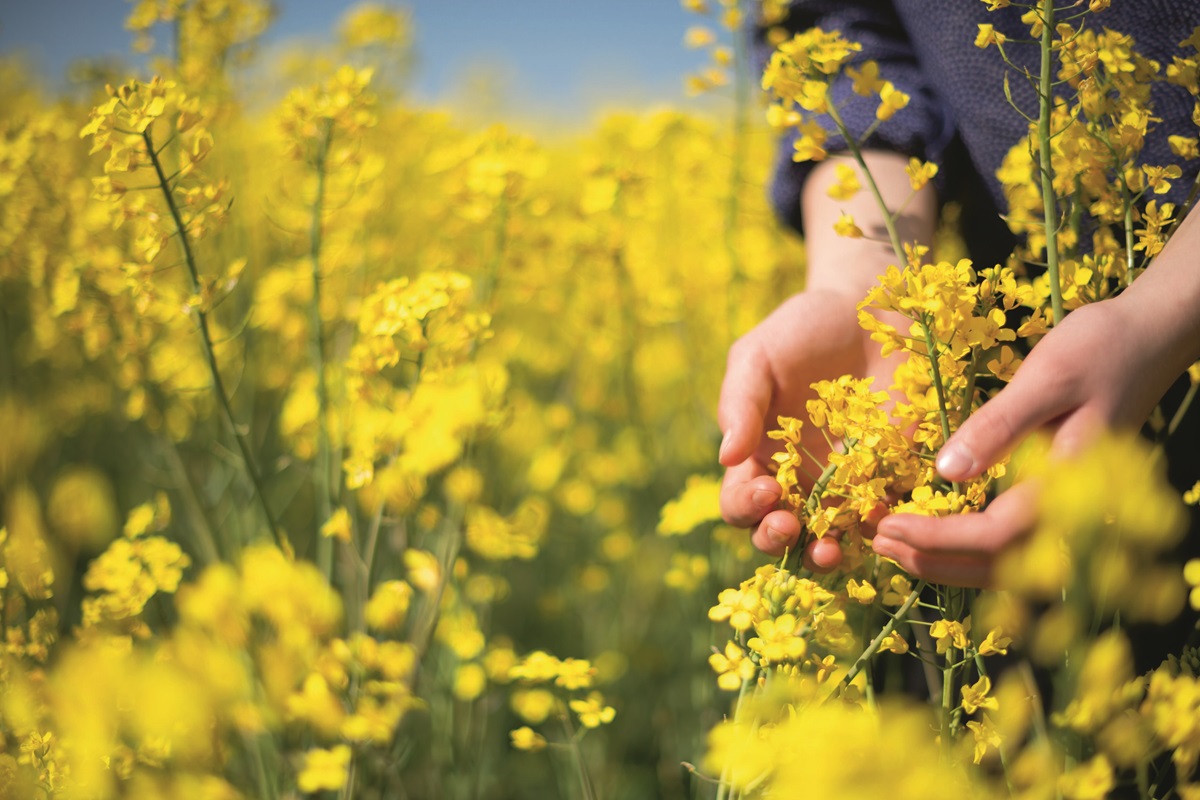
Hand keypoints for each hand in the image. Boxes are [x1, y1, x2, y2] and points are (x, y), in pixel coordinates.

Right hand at [718, 151, 936, 567]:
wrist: (871, 309)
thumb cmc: (801, 330)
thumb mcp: (758, 355)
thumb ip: (739, 402)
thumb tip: (726, 457)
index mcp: (759, 459)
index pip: (741, 502)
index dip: (746, 507)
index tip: (763, 491)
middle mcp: (800, 483)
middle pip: (781, 534)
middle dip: (779, 540)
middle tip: (789, 526)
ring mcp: (848, 487)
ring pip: (831, 540)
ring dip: (826, 553)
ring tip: (830, 550)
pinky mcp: (895, 479)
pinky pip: (888, 517)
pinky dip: (883, 528)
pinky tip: (884, 521)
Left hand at [873, 294, 1191, 586]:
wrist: (1149, 337)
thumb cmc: (1099, 348)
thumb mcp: (1045, 377)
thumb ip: (999, 426)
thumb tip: (947, 474)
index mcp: (1072, 484)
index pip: (995, 535)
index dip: (937, 539)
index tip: (887, 524)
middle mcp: (1076, 510)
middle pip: (999, 565)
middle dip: (932, 560)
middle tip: (877, 542)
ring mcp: (1073, 510)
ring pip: (1007, 563)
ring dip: (948, 562)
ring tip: (893, 544)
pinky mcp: (1062, 500)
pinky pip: (1014, 541)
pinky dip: (969, 547)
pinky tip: (932, 532)